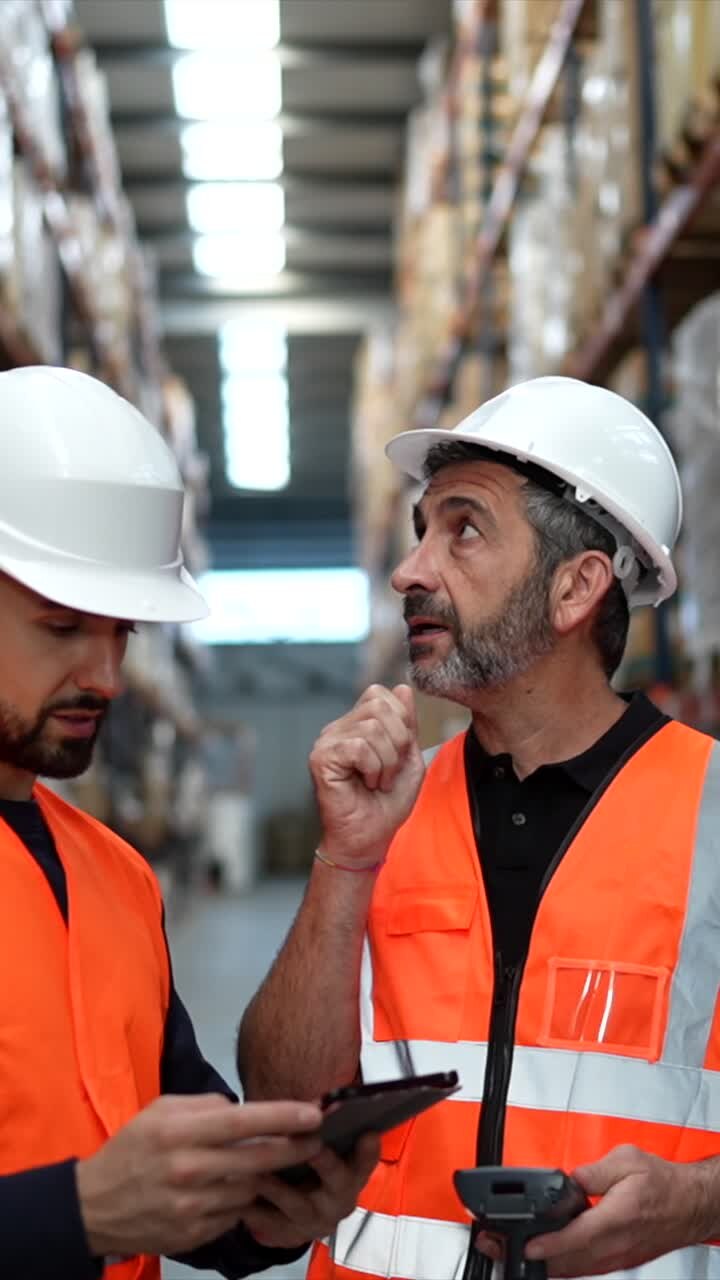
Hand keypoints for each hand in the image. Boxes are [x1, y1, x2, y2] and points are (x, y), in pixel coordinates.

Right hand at [75, 1094, 322, 1259]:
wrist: (95, 1206)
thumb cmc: (132, 1149)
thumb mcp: (160, 1111)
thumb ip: (205, 1105)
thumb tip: (243, 1109)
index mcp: (179, 1132)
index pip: (243, 1122)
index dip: (283, 1117)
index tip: (313, 1113)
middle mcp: (188, 1170)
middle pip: (257, 1158)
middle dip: (294, 1148)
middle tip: (317, 1139)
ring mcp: (192, 1207)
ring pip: (251, 1188)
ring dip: (265, 1175)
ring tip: (273, 1163)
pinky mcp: (195, 1234)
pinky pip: (234, 1213)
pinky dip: (241, 1200)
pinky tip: (236, 1189)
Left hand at [240, 1133, 380, 1247]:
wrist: (291, 1217)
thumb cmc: (309, 1169)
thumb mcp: (319, 1149)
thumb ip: (318, 1129)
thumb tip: (317, 1103)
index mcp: (352, 1174)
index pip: (366, 1161)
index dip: (368, 1150)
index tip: (367, 1133)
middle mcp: (339, 1199)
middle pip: (339, 1182)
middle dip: (327, 1163)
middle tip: (316, 1147)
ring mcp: (315, 1221)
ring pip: (298, 1205)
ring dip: (279, 1187)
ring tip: (260, 1170)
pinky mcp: (288, 1236)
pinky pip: (270, 1224)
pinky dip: (254, 1209)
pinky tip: (237, 1193)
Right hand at [309, 684, 424, 866]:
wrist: (369, 838)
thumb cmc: (387, 803)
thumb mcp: (408, 757)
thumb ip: (407, 723)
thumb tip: (403, 687)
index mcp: (357, 724)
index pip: (380, 694)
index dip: (401, 720)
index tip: (399, 753)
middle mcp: (338, 728)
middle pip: (379, 705)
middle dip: (398, 741)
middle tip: (390, 771)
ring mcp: (327, 742)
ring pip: (372, 727)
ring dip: (387, 761)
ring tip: (378, 781)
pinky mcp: (321, 758)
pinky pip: (359, 746)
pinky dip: (373, 768)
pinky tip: (367, 784)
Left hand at [523, 1146, 712, 1276]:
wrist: (691, 1204)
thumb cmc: (664, 1183)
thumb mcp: (627, 1160)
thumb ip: (594, 1170)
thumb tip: (570, 1178)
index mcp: (618, 1218)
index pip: (578, 1236)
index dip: (550, 1244)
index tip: (529, 1246)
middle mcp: (617, 1244)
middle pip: (572, 1260)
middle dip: (539, 1256)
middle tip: (509, 1247)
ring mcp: (619, 1257)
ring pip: (579, 1269)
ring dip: (551, 1265)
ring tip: (523, 1253)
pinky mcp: (621, 1260)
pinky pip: (589, 1269)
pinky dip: (568, 1267)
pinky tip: (553, 1260)